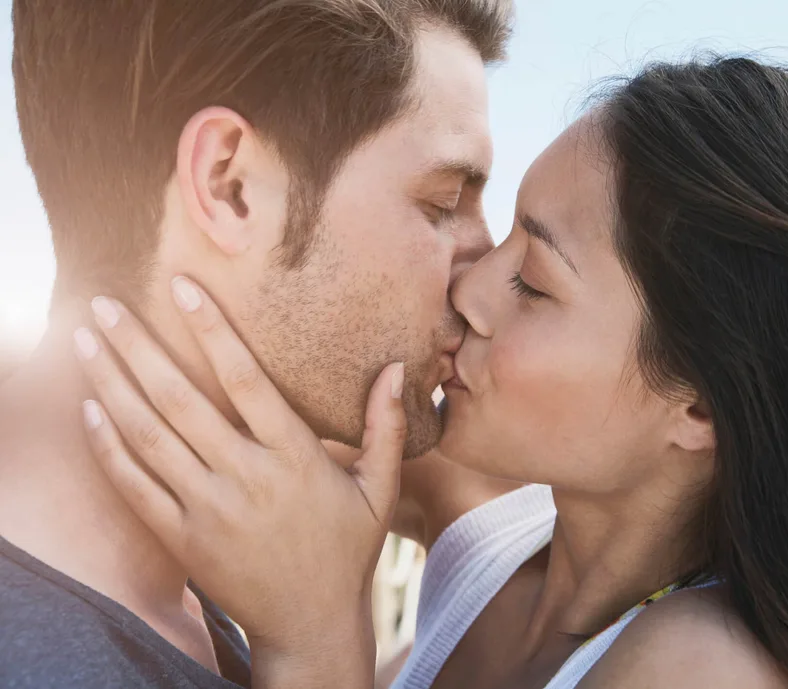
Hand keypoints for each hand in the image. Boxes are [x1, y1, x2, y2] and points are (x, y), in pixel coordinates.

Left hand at [74, 276, 404, 686]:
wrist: (311, 625)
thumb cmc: (348, 549)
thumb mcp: (380, 488)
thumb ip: (385, 427)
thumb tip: (394, 368)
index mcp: (296, 458)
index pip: (245, 380)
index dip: (212, 329)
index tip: (181, 287)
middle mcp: (247, 478)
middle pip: (181, 400)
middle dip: (137, 347)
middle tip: (103, 305)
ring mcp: (209, 510)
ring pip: (148, 437)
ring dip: (111, 385)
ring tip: (84, 343)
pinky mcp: (182, 538)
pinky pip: (135, 486)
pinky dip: (108, 447)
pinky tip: (89, 410)